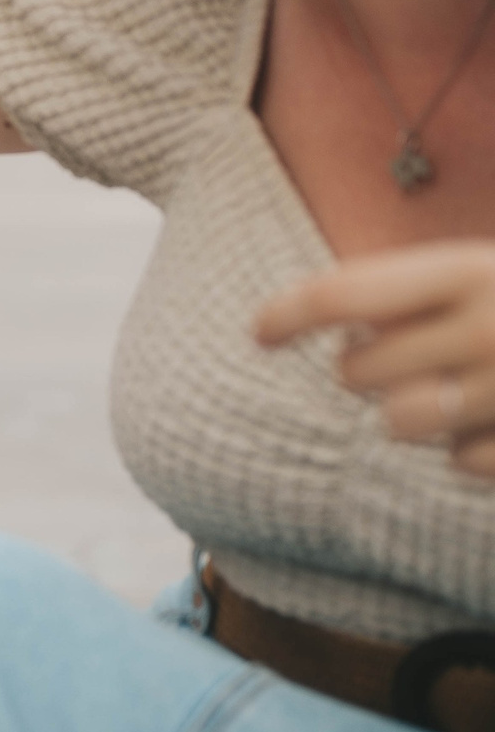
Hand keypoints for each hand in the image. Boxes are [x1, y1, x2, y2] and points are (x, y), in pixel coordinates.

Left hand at [255, 240, 494, 478]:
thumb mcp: (478, 273)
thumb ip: (405, 291)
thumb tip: (292, 314)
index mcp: (470, 270)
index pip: (343, 295)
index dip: (287, 314)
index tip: (260, 333)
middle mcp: (492, 327)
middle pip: (357, 370)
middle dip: (369, 367)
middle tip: (415, 357)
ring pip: (399, 422)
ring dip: (413, 410)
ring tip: (456, 389)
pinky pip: (461, 461)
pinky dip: (472, 444)